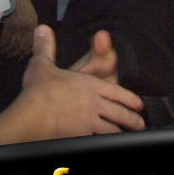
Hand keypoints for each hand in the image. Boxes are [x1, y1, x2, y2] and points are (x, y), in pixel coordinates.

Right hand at [0, 0, 36, 58]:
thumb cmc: (19, 3)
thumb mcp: (29, 16)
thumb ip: (28, 28)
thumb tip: (25, 42)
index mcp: (33, 25)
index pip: (30, 44)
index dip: (25, 52)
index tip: (20, 56)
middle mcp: (27, 27)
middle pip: (21, 46)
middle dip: (15, 53)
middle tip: (9, 55)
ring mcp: (18, 26)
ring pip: (12, 44)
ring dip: (7, 50)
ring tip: (2, 52)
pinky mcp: (9, 25)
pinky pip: (5, 39)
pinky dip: (1, 45)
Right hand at [20, 25, 143, 136]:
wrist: (33, 114)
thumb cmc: (39, 90)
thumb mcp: (42, 63)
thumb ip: (45, 46)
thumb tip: (42, 29)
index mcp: (89, 84)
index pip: (116, 91)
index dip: (129, 98)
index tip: (137, 104)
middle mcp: (94, 103)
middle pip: (120, 113)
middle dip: (132, 119)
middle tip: (139, 123)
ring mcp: (89, 123)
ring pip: (112, 130)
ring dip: (121, 133)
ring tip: (127, 136)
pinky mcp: (82, 137)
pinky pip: (98, 142)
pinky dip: (104, 143)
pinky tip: (106, 145)